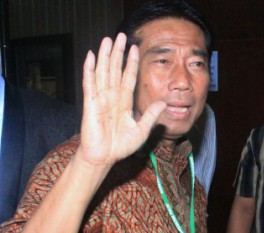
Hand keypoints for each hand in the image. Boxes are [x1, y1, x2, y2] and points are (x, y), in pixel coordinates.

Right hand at [79, 33, 165, 167]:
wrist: (105, 157)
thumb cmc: (121, 146)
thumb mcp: (142, 130)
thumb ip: (151, 115)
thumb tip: (164, 102)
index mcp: (124, 102)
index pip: (128, 77)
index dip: (131, 63)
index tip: (135, 48)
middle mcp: (112, 97)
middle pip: (115, 70)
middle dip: (118, 53)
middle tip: (120, 35)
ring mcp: (101, 99)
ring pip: (103, 72)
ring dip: (105, 55)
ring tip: (107, 39)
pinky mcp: (90, 104)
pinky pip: (90, 84)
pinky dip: (89, 70)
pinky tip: (90, 56)